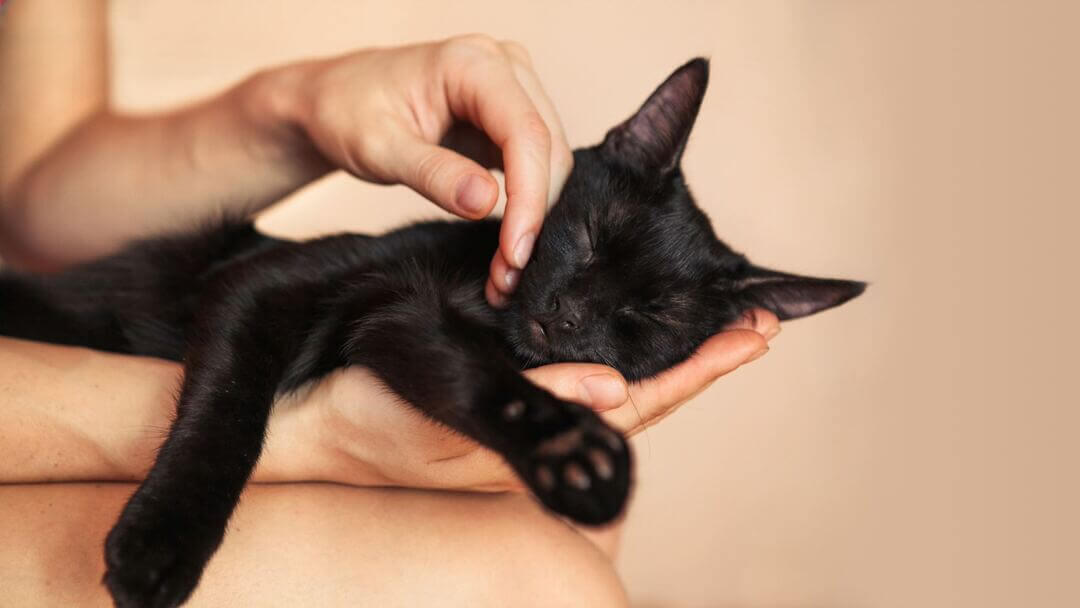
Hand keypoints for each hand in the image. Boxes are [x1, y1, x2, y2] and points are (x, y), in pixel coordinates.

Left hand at [267, 36, 571, 307]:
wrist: (333, 100)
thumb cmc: (347, 112)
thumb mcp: (378, 147)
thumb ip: (432, 173)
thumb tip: (487, 204)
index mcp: (473, 63)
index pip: (526, 133)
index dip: (530, 198)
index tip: (514, 253)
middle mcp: (505, 67)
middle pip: (548, 149)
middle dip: (534, 217)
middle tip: (506, 278)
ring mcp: (513, 91)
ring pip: (550, 161)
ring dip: (535, 219)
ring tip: (504, 272)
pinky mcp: (510, 119)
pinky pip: (536, 165)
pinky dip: (527, 209)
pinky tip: (507, 248)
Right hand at [301, 309, 779, 491]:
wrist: (315, 420)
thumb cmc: (374, 420)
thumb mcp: (454, 415)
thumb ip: (533, 403)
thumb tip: (615, 392)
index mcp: (543, 438)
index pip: (640, 403)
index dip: (698, 372)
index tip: (751, 338)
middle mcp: (546, 421)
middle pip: (642, 389)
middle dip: (698, 357)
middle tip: (754, 321)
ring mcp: (527, 404)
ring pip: (612, 373)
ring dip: (663, 344)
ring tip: (711, 317)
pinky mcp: (504, 381)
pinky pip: (570, 357)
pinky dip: (609, 334)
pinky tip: (624, 313)